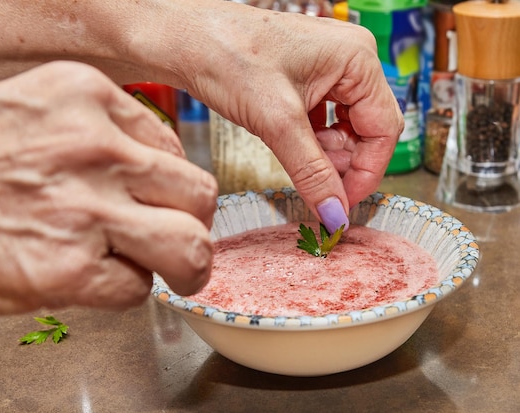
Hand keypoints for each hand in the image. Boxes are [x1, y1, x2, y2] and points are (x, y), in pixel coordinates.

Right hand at [0, 61, 217, 315]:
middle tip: (179, 242)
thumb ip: (94, 136)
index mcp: (86, 98)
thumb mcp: (28, 112)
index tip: (160, 202)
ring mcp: (88, 208)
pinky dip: (122, 292)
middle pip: (198, 193)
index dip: (170, 185)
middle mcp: (97, 148)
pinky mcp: (72, 268)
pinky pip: (137, 289)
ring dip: (184, 267)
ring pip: (190, 244)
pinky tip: (90, 281)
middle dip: (192, 224)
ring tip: (168, 274)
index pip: (173, 147)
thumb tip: (142, 173)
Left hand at [183, 5, 403, 231]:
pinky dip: (312, 142)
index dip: (367, 172)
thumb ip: (311, 172)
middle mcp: (350, 60)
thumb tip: (336, 213)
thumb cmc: (228, 57)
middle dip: (344, 163)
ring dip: (327, 155)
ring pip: (344, 127)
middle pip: (367, 129)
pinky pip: (323, 120)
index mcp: (358, 59)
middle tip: (319, 189)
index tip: (344, 204)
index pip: (384, 128)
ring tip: (299, 163)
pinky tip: (291, 148)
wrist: (186, 40)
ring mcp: (328, 69)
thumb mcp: (276, 122)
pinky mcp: (306, 79)